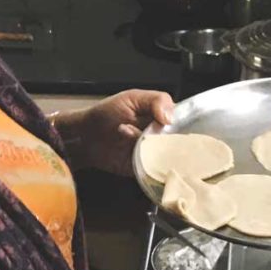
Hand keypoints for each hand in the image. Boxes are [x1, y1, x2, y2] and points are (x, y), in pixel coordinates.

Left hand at [56, 89, 173, 175]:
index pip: (184, 122)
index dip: (185, 124)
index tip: (170, 124)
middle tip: (147, 131)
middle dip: (166, 138)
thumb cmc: (106, 114)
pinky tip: (136, 154)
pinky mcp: (145, 169)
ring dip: (151, 149)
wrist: (84, 136)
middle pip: (180, 142)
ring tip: (127, 137)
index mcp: (163, 117)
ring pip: (168, 157)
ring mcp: (154, 154)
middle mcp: (162, 137)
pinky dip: (150, 165)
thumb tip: (171, 117)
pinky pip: (156, 171)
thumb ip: (155, 100)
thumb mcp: (132, 98)